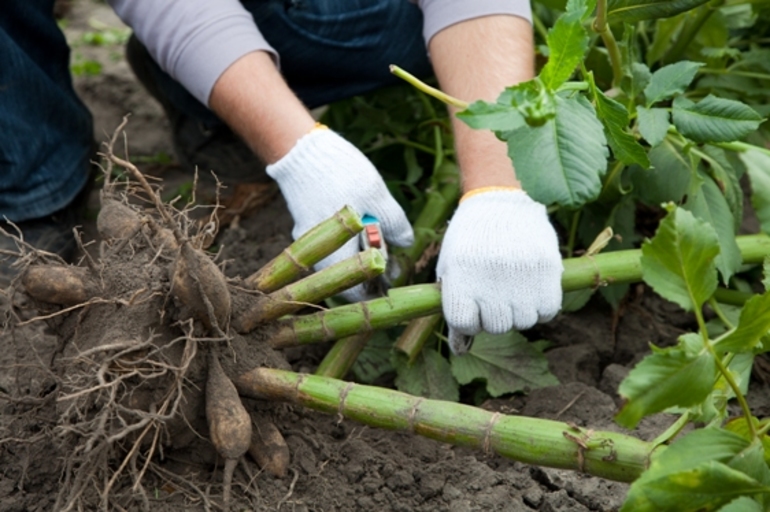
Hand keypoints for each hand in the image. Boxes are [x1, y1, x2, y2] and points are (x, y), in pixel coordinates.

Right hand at [266, 127, 412, 300]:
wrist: (301, 148)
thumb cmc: (340, 173)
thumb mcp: (378, 197)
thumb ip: (394, 223)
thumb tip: (406, 243)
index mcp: (333, 255)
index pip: (352, 293)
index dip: (374, 291)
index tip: (391, 279)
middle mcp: (316, 253)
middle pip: (345, 276)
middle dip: (369, 267)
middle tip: (388, 252)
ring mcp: (309, 238)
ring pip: (339, 257)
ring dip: (359, 249)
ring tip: (376, 227)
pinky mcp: (307, 223)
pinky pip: (331, 240)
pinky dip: (347, 236)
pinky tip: (360, 217)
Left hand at [436, 188, 562, 353]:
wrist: (499, 201)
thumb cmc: (469, 240)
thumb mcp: (452, 269)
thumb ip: (454, 308)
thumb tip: (461, 351)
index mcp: (461, 277)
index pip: (465, 324)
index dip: (469, 321)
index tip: (473, 308)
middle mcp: (490, 279)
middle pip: (496, 326)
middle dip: (494, 317)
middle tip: (494, 295)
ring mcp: (521, 276)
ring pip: (524, 321)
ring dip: (518, 312)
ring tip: (513, 289)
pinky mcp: (547, 269)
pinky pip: (548, 311)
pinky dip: (541, 307)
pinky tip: (531, 289)